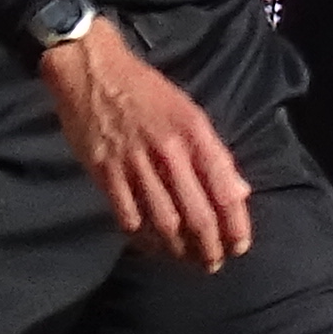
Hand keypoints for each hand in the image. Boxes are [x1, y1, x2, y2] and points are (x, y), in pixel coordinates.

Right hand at [46, 17, 251, 268]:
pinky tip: (152, 247)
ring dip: (179, 250)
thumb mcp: (189, 111)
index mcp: (195, 133)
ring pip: (165, 223)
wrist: (93, 70)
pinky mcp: (105, 173)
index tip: (239, 246)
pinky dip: (144, 239)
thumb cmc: (146, 90)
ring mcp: (136, 164)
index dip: (236, 226)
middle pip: (197, 215)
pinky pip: (129, 217)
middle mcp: (170, 151)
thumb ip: (214, 154)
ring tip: (187, 261)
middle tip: (212, 263)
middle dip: (210, 248)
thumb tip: (240, 192)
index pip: (225, 191)